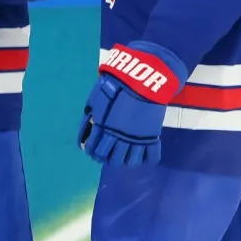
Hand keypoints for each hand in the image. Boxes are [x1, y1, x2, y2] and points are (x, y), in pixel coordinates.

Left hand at [80, 42, 187, 165]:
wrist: (142, 80)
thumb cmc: (117, 86)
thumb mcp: (97, 99)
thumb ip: (92, 115)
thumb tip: (89, 127)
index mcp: (104, 128)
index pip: (95, 148)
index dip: (92, 152)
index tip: (92, 152)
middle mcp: (119, 137)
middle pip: (112, 158)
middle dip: (107, 158)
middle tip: (107, 155)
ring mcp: (137, 138)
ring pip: (130, 160)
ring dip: (124, 161)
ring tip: (123, 157)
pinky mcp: (152, 135)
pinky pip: (150, 155)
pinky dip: (145, 159)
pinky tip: (141, 158)